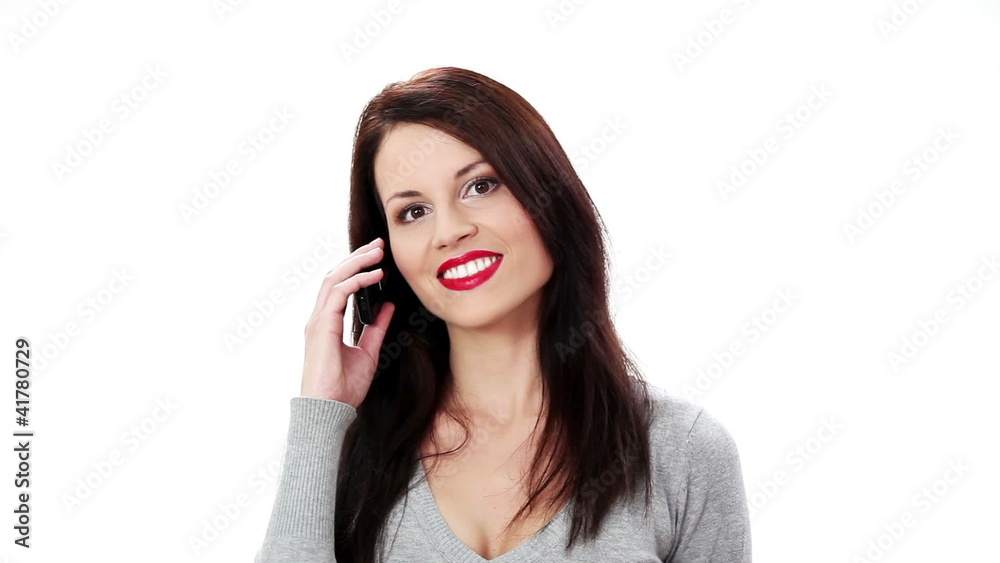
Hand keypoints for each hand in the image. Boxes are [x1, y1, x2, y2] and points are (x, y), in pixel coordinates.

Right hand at [300, 237, 394, 407]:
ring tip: (377, 253)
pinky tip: (374, 276)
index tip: (377, 259)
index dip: (356, 269)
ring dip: (357, 263)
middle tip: (377, 245)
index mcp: (327, 324)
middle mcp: (319, 319)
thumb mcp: (369, 352)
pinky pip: (338, 294)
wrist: (330, 410)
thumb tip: (388, 307)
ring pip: (334, 279)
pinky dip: (356, 281)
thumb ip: (377, 328)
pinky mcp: (322, 327)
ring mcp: (318, 322)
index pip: (339, 286)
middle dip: (356, 258)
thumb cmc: (344, 388)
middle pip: (335, 276)